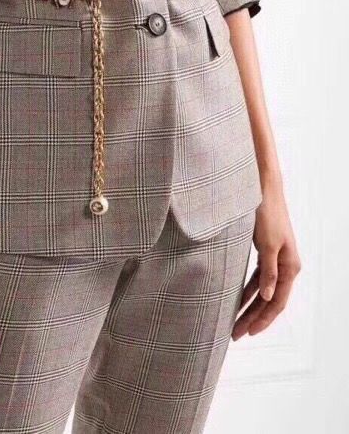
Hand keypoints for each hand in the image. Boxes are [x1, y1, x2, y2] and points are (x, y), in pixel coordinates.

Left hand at [232, 178, 300, 339]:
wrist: (263, 188)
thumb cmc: (267, 212)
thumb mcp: (267, 244)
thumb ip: (268, 271)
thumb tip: (269, 298)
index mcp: (290, 266)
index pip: (278, 302)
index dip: (264, 319)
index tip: (248, 332)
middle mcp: (285, 265)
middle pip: (269, 300)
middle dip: (252, 317)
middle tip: (235, 334)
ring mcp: (275, 258)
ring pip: (261, 290)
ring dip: (247, 305)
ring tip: (232, 322)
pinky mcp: (264, 251)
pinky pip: (256, 277)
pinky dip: (246, 289)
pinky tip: (235, 298)